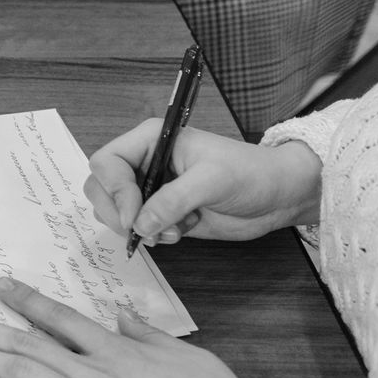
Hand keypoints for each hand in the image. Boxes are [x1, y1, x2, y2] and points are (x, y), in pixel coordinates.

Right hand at [85, 121, 322, 245]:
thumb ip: (173, 200)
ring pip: (113, 211)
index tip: (134, 216)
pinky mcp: (159, 212)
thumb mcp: (212, 180)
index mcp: (151, 140)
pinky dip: (149, 237)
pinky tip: (177, 234)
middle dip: (118, 214)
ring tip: (169, 233)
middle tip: (144, 231)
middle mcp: (145, 162)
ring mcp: (150, 189)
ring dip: (135, 229)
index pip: (107, 162)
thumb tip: (140, 225)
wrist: (277, 196)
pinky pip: (134, 228)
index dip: (114, 190)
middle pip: (101, 188)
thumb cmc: (250, 173)